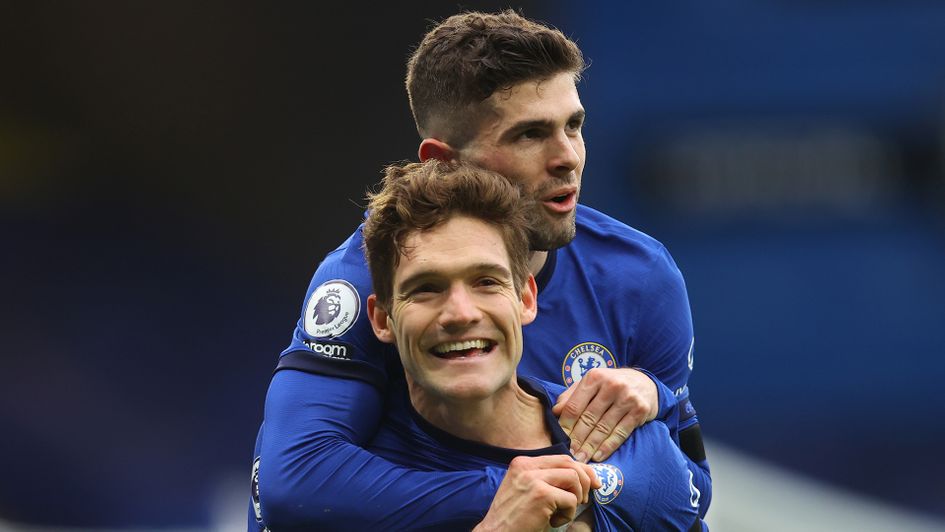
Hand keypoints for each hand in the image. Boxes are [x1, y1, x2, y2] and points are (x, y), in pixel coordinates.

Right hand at [473, 455, 599, 531]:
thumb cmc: (513, 518)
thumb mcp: (525, 490)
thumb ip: (545, 478)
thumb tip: (580, 475)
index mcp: (523, 463)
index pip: (561, 458)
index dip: (582, 469)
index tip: (593, 483)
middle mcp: (527, 466)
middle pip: (570, 463)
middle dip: (585, 480)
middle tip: (584, 499)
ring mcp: (533, 479)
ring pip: (574, 478)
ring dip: (576, 499)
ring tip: (563, 513)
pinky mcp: (541, 495)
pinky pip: (571, 500)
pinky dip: (568, 515)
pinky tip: (553, 522)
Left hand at [552, 367, 658, 462]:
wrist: (645, 382)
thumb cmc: (610, 385)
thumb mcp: (590, 384)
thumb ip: (572, 396)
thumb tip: (555, 412)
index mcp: (594, 377)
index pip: (575, 405)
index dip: (565, 424)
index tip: (559, 439)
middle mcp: (611, 385)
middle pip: (589, 418)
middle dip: (577, 439)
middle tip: (569, 454)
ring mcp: (627, 398)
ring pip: (604, 428)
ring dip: (590, 446)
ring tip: (581, 459)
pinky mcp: (640, 410)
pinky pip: (620, 433)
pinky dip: (608, 446)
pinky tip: (598, 456)